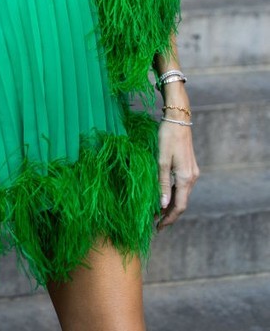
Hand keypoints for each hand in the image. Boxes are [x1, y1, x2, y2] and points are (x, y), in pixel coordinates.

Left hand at [156, 108, 199, 229]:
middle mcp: (192, 178)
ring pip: (183, 195)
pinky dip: (174, 194)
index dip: (169, 219)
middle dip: (169, 215)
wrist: (179, 119)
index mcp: (186, 178)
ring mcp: (193, 172)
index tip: (158, 228)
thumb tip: (162, 205)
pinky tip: (164, 196)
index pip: (179, 206)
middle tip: (155, 224)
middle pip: (182, 203)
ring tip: (157, 213)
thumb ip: (162, 183)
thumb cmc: (167, 137)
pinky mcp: (190, 167)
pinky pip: (182, 186)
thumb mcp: (161, 160)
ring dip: (171, 205)